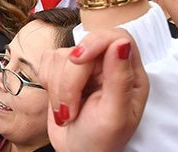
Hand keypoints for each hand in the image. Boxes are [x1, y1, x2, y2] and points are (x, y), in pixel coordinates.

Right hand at [39, 30, 148, 151]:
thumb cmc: (101, 141)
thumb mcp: (114, 115)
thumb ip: (119, 78)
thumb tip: (121, 43)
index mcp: (130, 73)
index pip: (116, 36)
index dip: (95, 43)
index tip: (78, 61)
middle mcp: (108, 65)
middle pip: (83, 48)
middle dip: (70, 81)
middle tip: (70, 110)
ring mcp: (84, 68)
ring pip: (61, 56)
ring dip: (58, 89)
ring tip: (67, 113)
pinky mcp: (62, 71)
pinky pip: (47, 61)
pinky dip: (48, 84)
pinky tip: (58, 104)